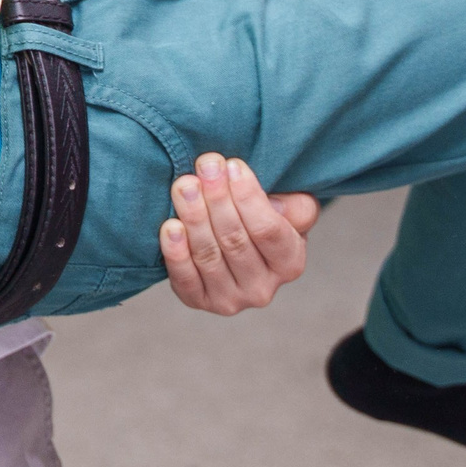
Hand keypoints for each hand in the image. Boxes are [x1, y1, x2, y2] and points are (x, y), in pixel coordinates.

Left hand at [161, 153, 318, 314]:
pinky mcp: (198, 301)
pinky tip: (170, 226)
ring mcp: (230, 300)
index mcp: (290, 264)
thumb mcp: (292, 209)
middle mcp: (263, 289)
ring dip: (194, 217)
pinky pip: (184, 278)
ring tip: (185, 185)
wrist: (236, 244)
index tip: (232, 165)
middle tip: (205, 166)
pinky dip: (176, 252)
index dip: (248, 196)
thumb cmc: (266, 219)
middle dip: (217, 199)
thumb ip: (295, 206)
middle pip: (234, 240)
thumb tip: (274, 206)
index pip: (268, 230)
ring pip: (208, 255)